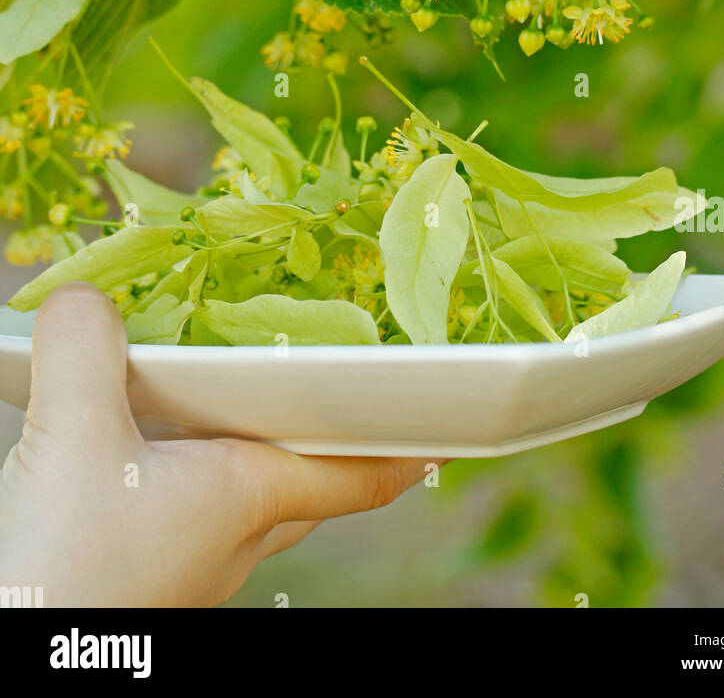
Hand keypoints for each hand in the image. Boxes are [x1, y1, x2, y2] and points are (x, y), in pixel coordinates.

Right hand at [0, 283, 430, 606]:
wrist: (14, 657)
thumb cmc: (66, 572)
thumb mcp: (73, 436)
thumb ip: (84, 348)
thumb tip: (83, 298)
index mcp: (249, 498)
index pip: (360, 474)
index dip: (406, 448)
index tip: (448, 427)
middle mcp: (231, 539)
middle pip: (307, 483)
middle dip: (328, 438)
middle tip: (338, 388)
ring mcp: (186, 566)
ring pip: (245, 499)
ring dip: (248, 449)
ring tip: (228, 395)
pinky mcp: (138, 574)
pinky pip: (182, 511)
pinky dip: (180, 468)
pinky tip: (135, 442)